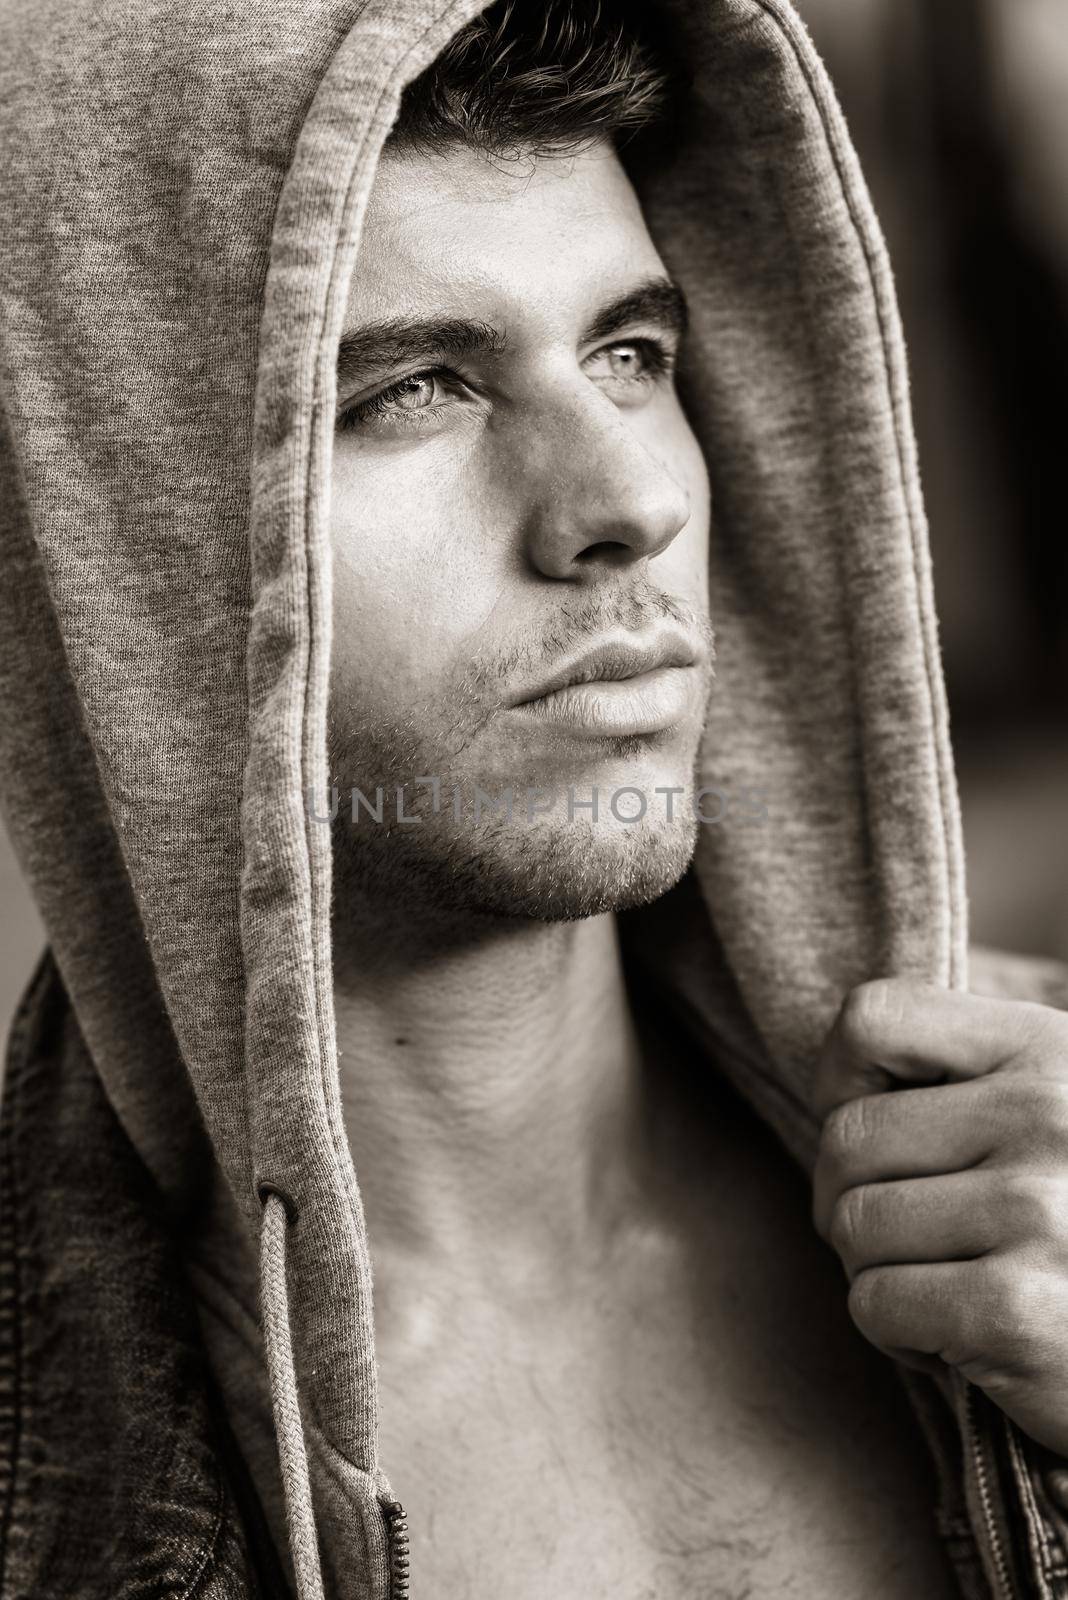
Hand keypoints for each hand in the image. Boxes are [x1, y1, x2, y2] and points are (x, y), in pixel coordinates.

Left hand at [812, 977, 1067, 1455]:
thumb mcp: (1059, 1113)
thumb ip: (972, 1078)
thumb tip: (838, 1081)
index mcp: (1047, 1050)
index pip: (873, 1018)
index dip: (840, 1078)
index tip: (875, 1133)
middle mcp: (1045, 1117)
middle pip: (847, 1138)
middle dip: (850, 1198)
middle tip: (906, 1237)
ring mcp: (1034, 1212)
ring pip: (853, 1226)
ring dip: (876, 1270)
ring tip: (945, 1283)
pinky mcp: (1016, 1311)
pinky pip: (875, 1303)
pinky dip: (898, 1333)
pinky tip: (961, 1337)